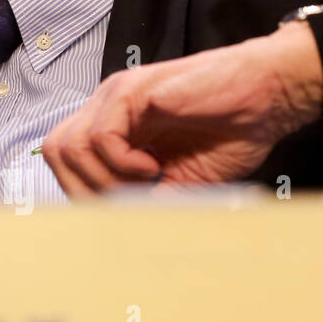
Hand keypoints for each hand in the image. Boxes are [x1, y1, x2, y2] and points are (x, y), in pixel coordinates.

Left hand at [41, 22, 322, 195]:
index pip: (66, 162)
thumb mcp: (181, 182)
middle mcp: (105, 110)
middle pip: (56, 153)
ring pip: (68, 146)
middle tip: (127, 201)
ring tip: (144, 183)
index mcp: (113, 129)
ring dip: (104, 178)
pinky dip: (122, 163)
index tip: (115, 216)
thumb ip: (146, 199)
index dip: (83, 193)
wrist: (266, 97)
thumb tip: (118, 230)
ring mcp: (114, 98)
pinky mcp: (130, 91)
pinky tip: (152, 167)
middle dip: (86, 188)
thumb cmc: (229, 131)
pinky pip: (100, 137)